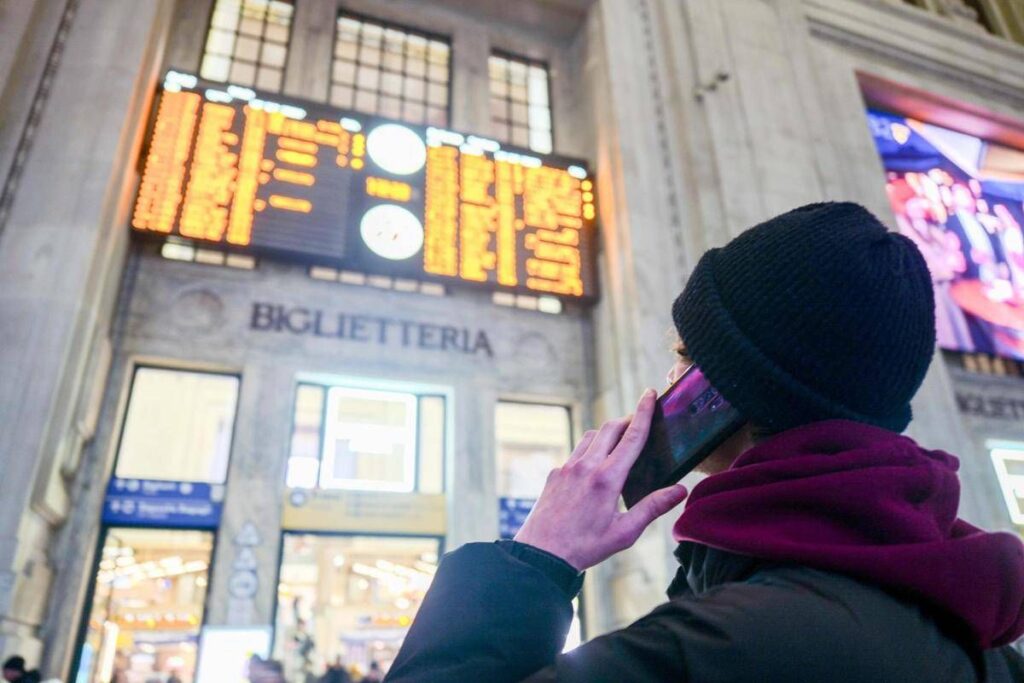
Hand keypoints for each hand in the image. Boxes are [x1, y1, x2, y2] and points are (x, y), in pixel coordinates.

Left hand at [514, 389, 688, 570]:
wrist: (542, 553)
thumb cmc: (586, 546)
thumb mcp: (625, 532)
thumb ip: (653, 507)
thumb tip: (680, 490)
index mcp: (607, 478)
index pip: (631, 436)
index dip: (643, 413)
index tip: (649, 394)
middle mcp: (586, 466)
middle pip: (610, 428)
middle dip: (627, 419)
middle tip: (640, 419)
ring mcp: (567, 467)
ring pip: (591, 437)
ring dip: (607, 433)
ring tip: (620, 441)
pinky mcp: (555, 473)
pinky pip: (576, 452)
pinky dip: (590, 450)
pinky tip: (595, 465)